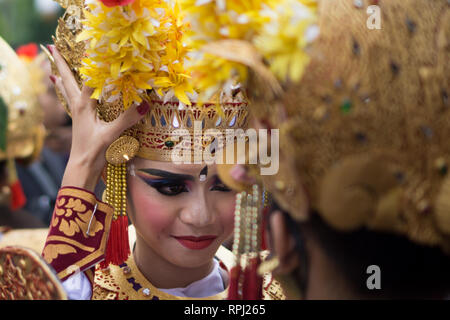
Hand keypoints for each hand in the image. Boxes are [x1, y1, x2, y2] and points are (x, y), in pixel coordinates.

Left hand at [48, 45, 149, 191]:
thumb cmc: (94, 152)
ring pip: (67, 90)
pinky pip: (71, 101)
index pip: (88, 78)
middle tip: (52, 48)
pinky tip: (68, 93)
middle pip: (67, 80)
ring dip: (62, 77)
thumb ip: (127, 118)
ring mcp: (77, 115)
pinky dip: (67, 92)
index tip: (97, 46)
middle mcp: (78, 107)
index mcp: (84, 106)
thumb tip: (146, 104)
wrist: (81, 169)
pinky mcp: (79, 122)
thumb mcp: (111, 134)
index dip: (94, 62)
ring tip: (54, 67)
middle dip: (61, 64)